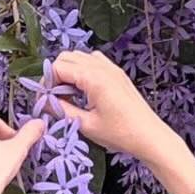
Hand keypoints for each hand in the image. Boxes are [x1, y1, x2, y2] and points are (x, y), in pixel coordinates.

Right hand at [50, 49, 194, 193]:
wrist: (150, 136)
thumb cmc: (120, 134)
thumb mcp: (85, 125)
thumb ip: (61, 110)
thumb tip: (44, 102)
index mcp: (93, 78)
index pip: (57, 67)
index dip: (47, 82)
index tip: (45, 100)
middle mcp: (102, 67)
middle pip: (66, 57)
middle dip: (55, 75)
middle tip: (55, 97)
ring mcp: (111, 68)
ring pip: (79, 57)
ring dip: (69, 71)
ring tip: (69, 95)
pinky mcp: (117, 73)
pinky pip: (93, 61)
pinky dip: (83, 70)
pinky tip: (84, 90)